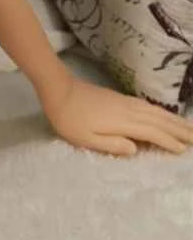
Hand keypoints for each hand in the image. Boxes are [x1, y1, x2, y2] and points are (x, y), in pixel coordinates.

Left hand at [42, 77, 192, 156]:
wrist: (60, 90)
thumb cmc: (69, 119)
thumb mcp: (86, 139)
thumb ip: (112, 145)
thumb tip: (136, 149)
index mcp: (124, 122)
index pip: (153, 133)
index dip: (169, 142)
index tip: (183, 150)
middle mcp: (130, 110)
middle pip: (160, 121)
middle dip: (179, 130)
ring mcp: (127, 102)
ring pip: (157, 112)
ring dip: (174, 120)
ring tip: (188, 127)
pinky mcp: (121, 98)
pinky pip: (149, 106)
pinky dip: (162, 112)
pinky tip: (165, 115)